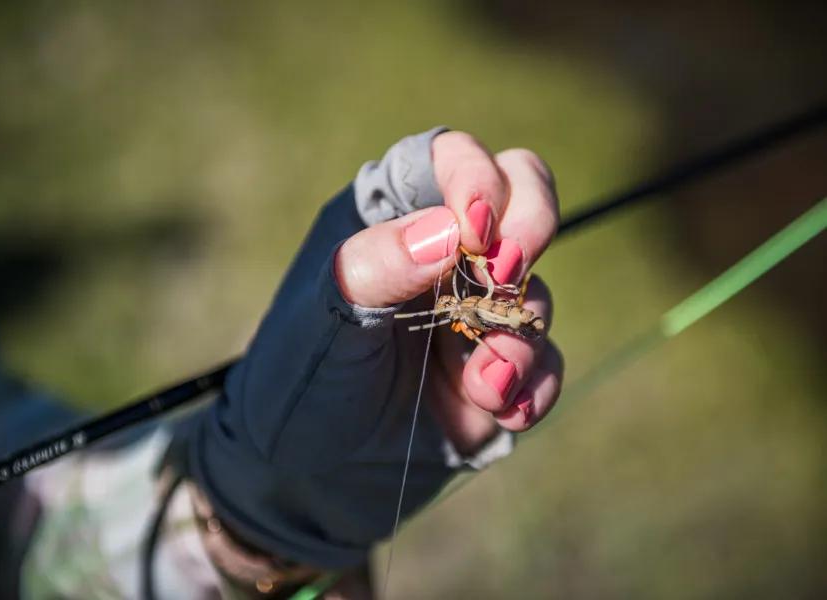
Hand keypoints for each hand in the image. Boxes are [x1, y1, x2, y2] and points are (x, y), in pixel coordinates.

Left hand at [335, 131, 562, 451]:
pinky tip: (506, 412)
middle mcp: (443, 256)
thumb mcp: (324, 323)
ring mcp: (476, 313)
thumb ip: (376, 268)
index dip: (476, 175)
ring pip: (535, 289)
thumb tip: (448, 229)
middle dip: (530, 228)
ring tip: (484, 387)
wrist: (307, 479)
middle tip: (504, 276)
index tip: (475, 229)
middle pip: (522, 198)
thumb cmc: (298, 383)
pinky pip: (546, 361)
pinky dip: (536, 385)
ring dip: (519, 335)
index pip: (449, 158)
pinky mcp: (501, 369)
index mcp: (389, 221)